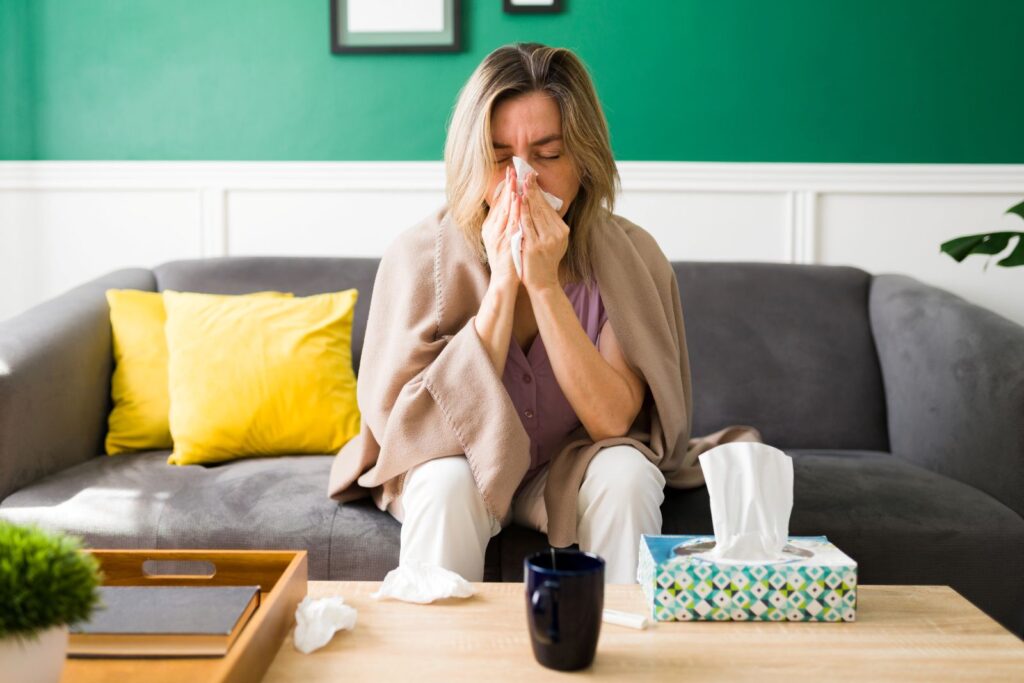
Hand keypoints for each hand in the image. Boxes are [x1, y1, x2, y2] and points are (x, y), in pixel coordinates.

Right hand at [481, 165, 522, 291]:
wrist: (503, 282)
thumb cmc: (506, 261)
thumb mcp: (503, 240)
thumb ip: (506, 225)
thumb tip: (513, 209)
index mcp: (490, 228)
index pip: (497, 204)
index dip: (504, 188)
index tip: (510, 174)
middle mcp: (491, 230)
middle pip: (499, 203)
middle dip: (506, 186)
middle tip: (512, 169)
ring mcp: (497, 235)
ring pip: (503, 210)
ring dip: (509, 193)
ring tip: (515, 179)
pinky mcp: (504, 242)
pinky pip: (510, 222)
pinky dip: (514, 209)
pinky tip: (518, 199)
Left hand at [519, 171, 568, 292]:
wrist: (543, 283)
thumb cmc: (544, 262)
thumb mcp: (553, 241)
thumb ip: (549, 225)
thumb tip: (541, 205)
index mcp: (562, 231)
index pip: (548, 207)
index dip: (538, 192)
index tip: (531, 178)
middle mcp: (557, 234)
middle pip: (542, 207)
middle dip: (532, 189)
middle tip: (525, 173)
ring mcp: (546, 240)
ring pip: (535, 213)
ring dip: (527, 196)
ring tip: (520, 181)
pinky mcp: (535, 246)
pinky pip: (527, 224)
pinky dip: (522, 210)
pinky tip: (517, 199)